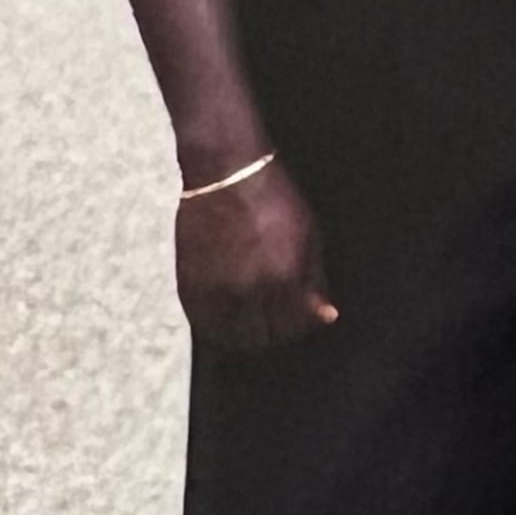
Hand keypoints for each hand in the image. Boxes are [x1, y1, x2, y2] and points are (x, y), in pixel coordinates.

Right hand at [175, 162, 339, 352]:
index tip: (299, 321)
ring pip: (229, 338)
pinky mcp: (189, 286)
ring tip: (252, 322)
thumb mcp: (309, 236)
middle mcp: (248, 291)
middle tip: (275, 324)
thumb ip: (315, 280)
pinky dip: (217, 327)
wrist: (226, 175)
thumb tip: (325, 315)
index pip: (292, 327)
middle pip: (260, 339)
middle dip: (272, 335)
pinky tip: (228, 316)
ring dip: (243, 337)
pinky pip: (203, 325)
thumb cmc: (274, 200)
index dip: (298, 328)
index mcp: (283, 279)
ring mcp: (215, 291)